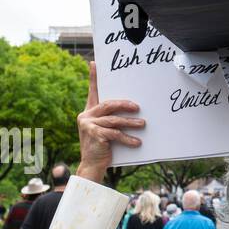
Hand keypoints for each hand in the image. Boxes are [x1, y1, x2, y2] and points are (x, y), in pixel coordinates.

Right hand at [77, 61, 144, 181]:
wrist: (92, 166)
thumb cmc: (102, 147)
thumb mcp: (105, 131)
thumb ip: (110, 119)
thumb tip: (130, 109)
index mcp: (88, 112)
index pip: (92, 91)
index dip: (93, 77)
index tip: (94, 63)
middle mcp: (86, 116)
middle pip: (108, 104)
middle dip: (124, 104)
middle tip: (138, 107)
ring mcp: (88, 125)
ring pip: (114, 120)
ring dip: (130, 123)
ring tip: (143, 124)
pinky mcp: (94, 135)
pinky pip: (115, 134)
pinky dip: (127, 138)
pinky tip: (137, 142)